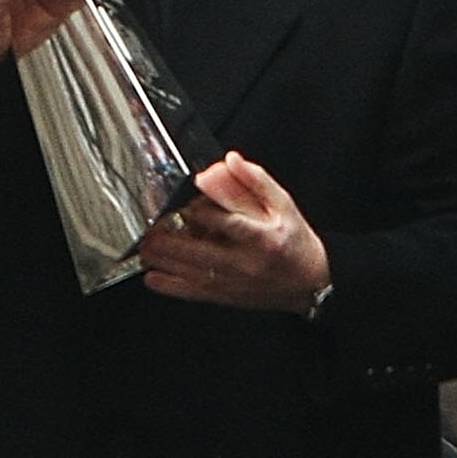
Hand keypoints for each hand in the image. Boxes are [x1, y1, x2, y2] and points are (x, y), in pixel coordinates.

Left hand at [138, 150, 331, 314]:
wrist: (310, 281)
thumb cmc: (294, 240)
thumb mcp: (284, 204)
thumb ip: (256, 181)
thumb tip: (231, 161)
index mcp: (264, 237)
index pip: (231, 225)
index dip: (206, 215)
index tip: (188, 204)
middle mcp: (247, 263)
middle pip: (203, 253)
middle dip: (172, 241)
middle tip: (151, 230)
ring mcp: (235, 282)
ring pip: (193, 273)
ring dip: (165, 261)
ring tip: (145, 248)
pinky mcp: (227, 296)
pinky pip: (194, 293)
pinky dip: (170, 287)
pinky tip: (152, 278)